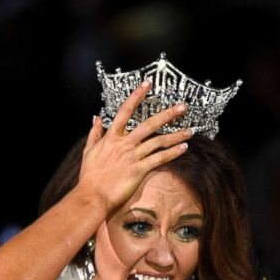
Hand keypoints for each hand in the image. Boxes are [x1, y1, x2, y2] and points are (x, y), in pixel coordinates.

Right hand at [78, 81, 193, 216]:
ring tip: (190, 131)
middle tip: (182, 107)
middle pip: (148, 124)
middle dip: (167, 114)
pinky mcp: (139, 170)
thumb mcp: (89, 151)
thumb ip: (95, 133)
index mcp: (111, 137)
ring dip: (176, 135)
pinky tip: (183, 148)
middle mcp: (124, 143)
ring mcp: (132, 156)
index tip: (148, 84)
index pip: (125, 111)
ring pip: (158, 141)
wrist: (92, 196)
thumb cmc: (89, 176)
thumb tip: (96, 117)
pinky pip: (159, 158)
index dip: (137, 96)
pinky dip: (172, 153)